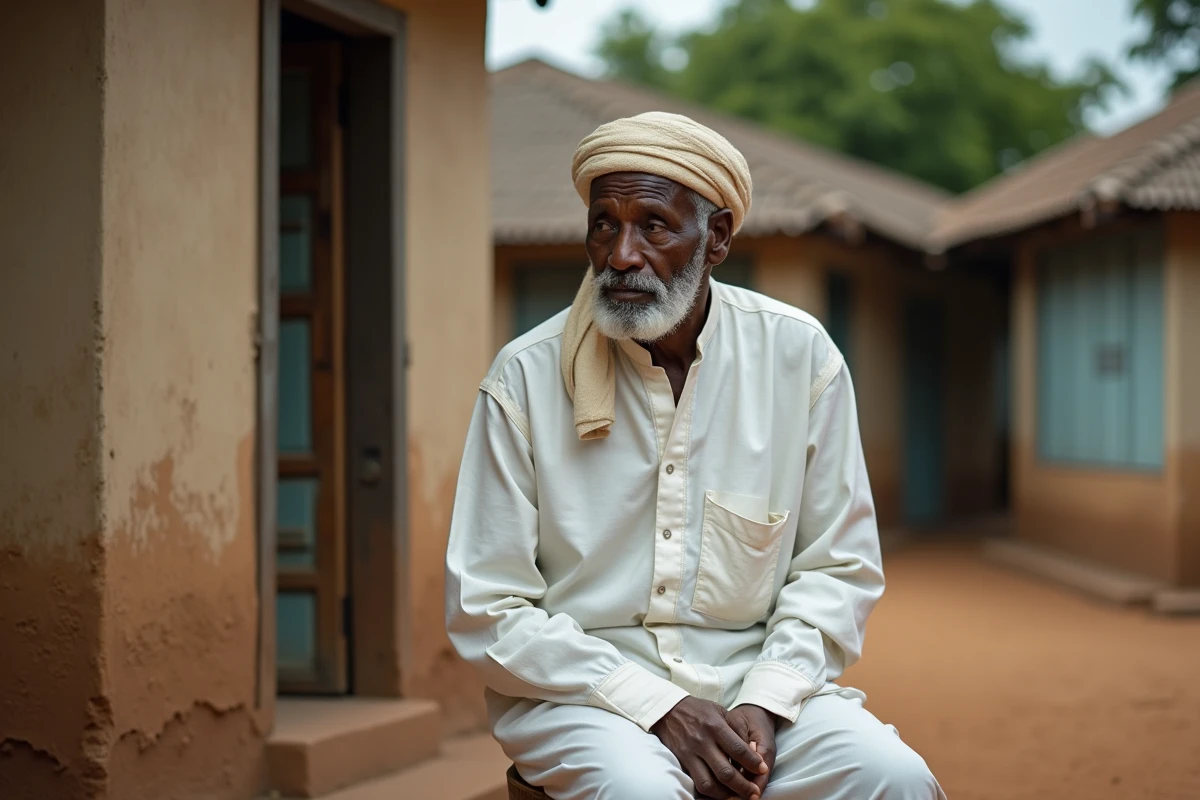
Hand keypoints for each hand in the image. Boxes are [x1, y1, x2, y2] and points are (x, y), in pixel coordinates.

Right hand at [651, 696, 768, 798]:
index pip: (738, 749)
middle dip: (743, 787)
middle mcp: (702, 742)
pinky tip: (721, 794)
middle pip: (726, 772)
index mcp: (715, 726)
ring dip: (726, 795)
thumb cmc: (699, 710)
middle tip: (755, 793)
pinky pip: (697, 784)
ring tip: (739, 798)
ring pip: (709, 784)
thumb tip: (753, 751)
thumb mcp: (720, 711)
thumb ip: (736, 730)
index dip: (753, 763)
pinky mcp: (682, 763)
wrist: (668, 710)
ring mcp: (690, 754)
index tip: (763, 769)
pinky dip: (711, 793)